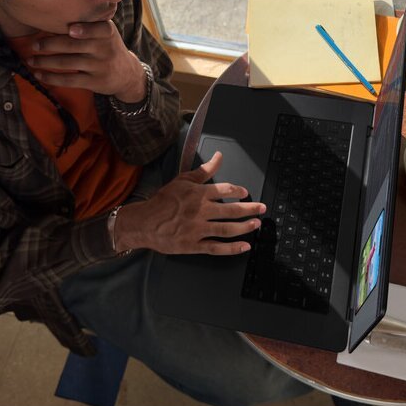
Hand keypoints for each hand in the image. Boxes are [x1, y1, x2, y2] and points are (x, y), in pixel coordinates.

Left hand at [28, 20, 145, 101]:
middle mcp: (105, 49)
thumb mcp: (107, 33)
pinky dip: (52, 78)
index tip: (71, 30)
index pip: (99, 29)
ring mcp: (100, 67)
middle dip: (51, 45)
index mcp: (107, 32)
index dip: (85, 30)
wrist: (127, 74)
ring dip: (46, 62)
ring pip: (68, 63)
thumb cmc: (108, 47)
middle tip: (34, 45)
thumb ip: (89, 24)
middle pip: (74, 45)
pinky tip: (39, 75)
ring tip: (31, 60)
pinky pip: (70, 80)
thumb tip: (53, 15)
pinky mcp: (95, 82)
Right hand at [114, 152, 265, 255]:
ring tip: (256, 225)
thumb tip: (219, 156)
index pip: (225, 189)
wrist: (143, 222)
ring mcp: (197, 229)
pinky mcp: (193, 245)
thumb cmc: (162, 201)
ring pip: (226, 229)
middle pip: (231, 210)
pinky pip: (216, 248)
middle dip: (250, 209)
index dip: (238, 191)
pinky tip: (244, 247)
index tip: (246, 193)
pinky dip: (232, 249)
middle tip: (262, 208)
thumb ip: (203, 170)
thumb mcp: (182, 180)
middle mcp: (200, 211)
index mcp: (198, 194)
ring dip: (244, 227)